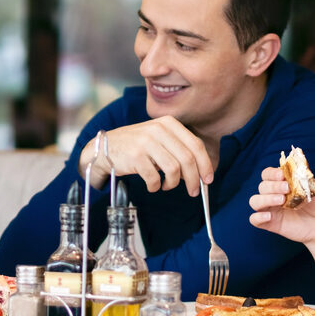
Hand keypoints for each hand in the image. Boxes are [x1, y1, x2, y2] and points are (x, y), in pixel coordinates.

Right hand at [79, 117, 213, 196]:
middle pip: (187, 158)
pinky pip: (154, 178)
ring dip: (173, 183)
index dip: (205, 164)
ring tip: (166, 186)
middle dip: (193, 179)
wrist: (106, 147)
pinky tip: (153, 185)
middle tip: (194, 191)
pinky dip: (156, 186)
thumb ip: (179, 150)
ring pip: (173, 169)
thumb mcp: (159, 139)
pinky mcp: (135, 156)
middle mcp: (159, 129)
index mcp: (169, 123)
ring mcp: (146, 141)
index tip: (208, 179)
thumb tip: (200, 172)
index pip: (195, 144)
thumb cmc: (137, 146)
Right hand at [249, 167, 314, 249]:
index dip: (271, 173)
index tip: (282, 175)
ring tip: (281, 200)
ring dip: (265, 199)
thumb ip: (305, 178)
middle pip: (262, 186)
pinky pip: (255, 220)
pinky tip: (269, 216)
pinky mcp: (271, 224)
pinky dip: (258, 217)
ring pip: (255, 201)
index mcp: (282, 184)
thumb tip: (297, 169)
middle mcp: (274, 195)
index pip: (268, 174)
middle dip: (273, 186)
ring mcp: (272, 209)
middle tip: (287, 188)